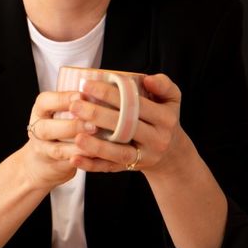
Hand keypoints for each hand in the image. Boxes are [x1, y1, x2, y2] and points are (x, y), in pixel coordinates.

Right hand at [22, 90, 97, 189]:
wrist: (41, 161)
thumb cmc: (59, 125)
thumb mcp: (59, 110)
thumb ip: (75, 101)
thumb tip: (101, 87)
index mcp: (40, 110)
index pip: (45, 102)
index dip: (63, 99)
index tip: (82, 96)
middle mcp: (37, 129)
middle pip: (47, 128)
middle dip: (71, 126)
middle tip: (93, 124)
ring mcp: (43, 150)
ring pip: (57, 149)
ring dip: (78, 146)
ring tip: (97, 142)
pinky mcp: (54, 166)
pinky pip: (67, 164)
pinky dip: (82, 161)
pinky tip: (96, 155)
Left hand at [67, 73, 185, 175]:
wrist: (172, 153)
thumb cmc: (165, 118)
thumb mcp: (172, 99)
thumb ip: (163, 85)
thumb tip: (147, 78)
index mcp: (165, 118)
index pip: (135, 104)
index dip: (110, 93)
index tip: (87, 85)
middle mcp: (157, 139)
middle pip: (125, 127)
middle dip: (98, 115)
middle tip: (74, 105)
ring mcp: (145, 156)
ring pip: (119, 152)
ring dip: (96, 146)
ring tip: (76, 135)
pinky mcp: (132, 168)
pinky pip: (110, 168)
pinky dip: (92, 165)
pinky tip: (75, 159)